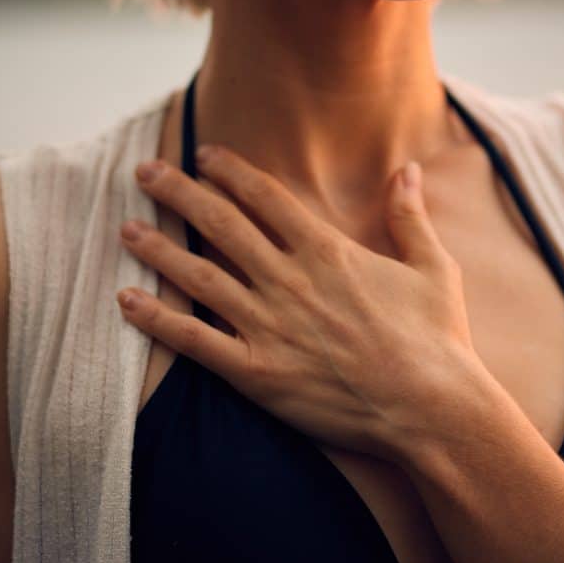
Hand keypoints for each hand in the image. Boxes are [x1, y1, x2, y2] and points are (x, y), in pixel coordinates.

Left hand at [117, 145, 478, 460]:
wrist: (432, 409)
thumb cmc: (437, 338)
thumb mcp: (433, 267)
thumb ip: (410, 214)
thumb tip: (409, 168)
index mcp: (327, 251)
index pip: (265, 196)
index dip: (230, 171)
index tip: (203, 154)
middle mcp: (289, 280)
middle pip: (221, 223)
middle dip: (179, 192)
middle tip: (145, 172)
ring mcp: (269, 326)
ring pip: (199, 276)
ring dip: (158, 248)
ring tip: (126, 227)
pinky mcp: (257, 373)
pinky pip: (195, 341)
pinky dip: (157, 320)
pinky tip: (126, 300)